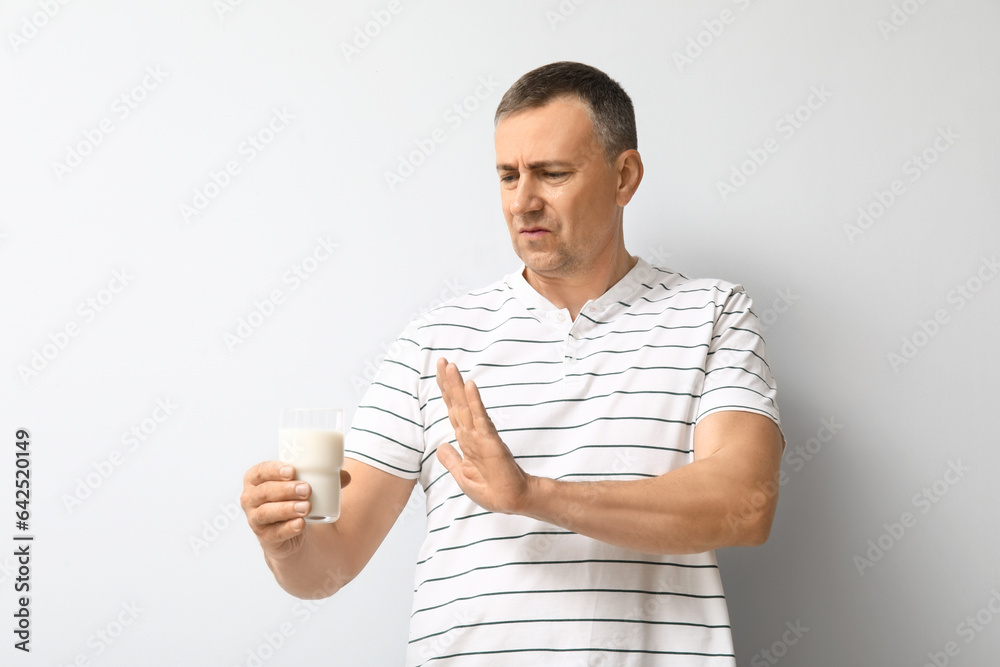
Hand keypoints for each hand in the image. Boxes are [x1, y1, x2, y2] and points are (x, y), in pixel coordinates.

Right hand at [240, 461, 350, 559]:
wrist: (290, 531)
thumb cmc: (294, 498)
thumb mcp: (305, 486)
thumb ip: (325, 479)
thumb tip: (347, 476)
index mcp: (256, 479)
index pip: (260, 471)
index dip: (273, 470)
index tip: (292, 470)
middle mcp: (250, 498)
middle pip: (264, 492)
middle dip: (285, 489)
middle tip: (306, 489)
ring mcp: (255, 519)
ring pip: (266, 512)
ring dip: (287, 508)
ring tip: (306, 507)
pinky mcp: (264, 537)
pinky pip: (274, 533)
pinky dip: (288, 528)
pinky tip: (300, 524)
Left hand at [435, 358, 532, 513]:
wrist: (511, 500)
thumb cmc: (492, 489)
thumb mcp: (464, 475)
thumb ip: (452, 460)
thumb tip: (441, 446)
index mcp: (467, 439)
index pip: (453, 410)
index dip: (446, 392)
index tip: (439, 373)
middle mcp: (473, 433)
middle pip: (457, 403)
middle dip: (448, 382)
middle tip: (441, 360)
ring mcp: (482, 434)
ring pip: (466, 405)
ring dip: (458, 385)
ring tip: (451, 367)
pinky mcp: (490, 440)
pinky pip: (480, 418)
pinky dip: (474, 401)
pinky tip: (470, 385)